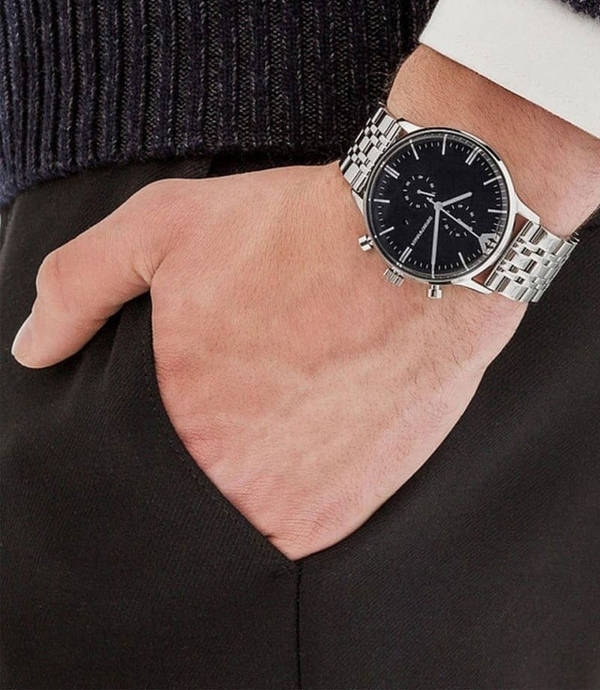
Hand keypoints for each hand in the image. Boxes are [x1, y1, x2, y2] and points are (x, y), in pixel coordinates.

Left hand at [11, 161, 525, 558]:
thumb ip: (80, 285)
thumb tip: (32, 349)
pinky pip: (309, 514)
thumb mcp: (165, 226)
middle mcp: (232, 480)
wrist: (420, 246)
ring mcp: (297, 502)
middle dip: (220, 444)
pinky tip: (327, 419)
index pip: (138, 462)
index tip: (206, 390)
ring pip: (253, 507)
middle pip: (200, 484)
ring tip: (296, 401)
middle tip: (257, 388)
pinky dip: (311, 477)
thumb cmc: (296, 232)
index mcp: (176, 423)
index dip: (173, 421)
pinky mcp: (352, 507)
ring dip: (267, 466)